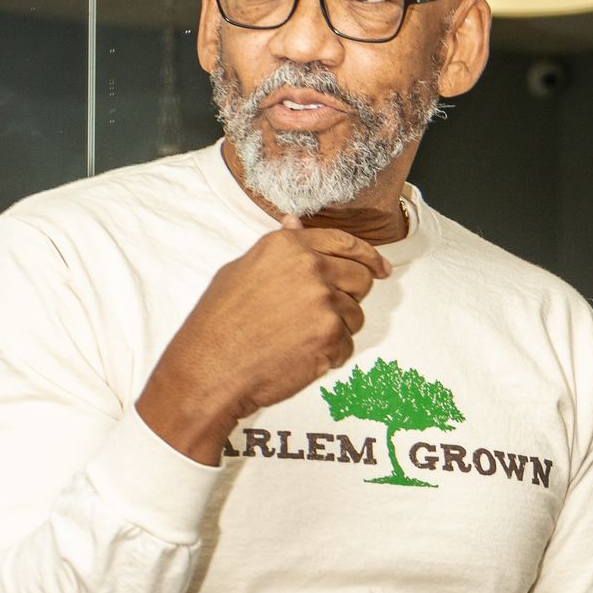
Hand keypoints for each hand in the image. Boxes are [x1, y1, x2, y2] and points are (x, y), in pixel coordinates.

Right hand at [139, 216, 388, 464]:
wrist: (211, 368)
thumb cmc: (218, 325)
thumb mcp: (241, 270)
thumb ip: (279, 247)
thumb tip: (295, 224)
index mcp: (288, 246)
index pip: (345, 242)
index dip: (369, 256)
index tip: (381, 268)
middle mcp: (310, 268)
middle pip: (361, 278)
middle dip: (350, 297)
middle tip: (326, 315)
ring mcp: (324, 302)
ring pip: (356, 315)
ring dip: (336, 330)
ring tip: (298, 339)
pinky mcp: (330, 337)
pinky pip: (346, 346)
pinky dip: (328, 356)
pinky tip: (298, 356)